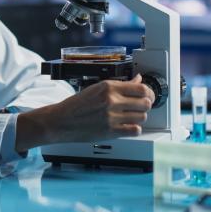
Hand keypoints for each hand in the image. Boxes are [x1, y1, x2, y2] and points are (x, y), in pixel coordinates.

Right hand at [15, 75, 153, 151]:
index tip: (147, 94)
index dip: (148, 92)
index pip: (141, 87)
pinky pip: (135, 130)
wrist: (62, 121)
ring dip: (140, 116)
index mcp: (109, 87)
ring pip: (142, 116)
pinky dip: (135, 129)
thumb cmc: (76, 105)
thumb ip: (119, 85)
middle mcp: (112, 101)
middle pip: (145, 102)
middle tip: (143, 105)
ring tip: (133, 116)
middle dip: (147, 104)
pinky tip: (129, 126)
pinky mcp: (111, 132)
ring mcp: (112, 117)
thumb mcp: (97, 88)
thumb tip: (137, 80)